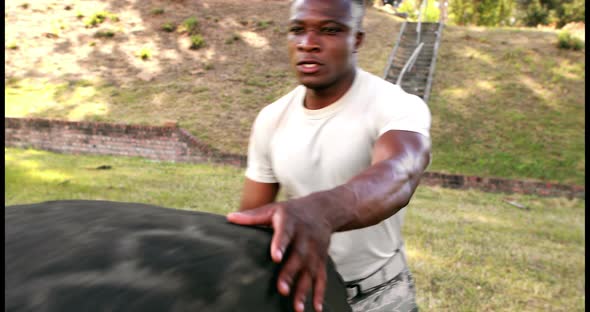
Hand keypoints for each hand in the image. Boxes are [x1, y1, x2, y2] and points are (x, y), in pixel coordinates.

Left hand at [227, 196, 333, 311]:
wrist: (323, 210)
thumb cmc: (293, 212)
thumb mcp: (273, 209)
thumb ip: (253, 216)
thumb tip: (230, 217)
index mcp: (290, 223)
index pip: (285, 233)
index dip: (280, 244)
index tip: (275, 257)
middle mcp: (305, 238)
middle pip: (298, 257)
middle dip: (290, 274)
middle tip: (281, 289)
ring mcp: (315, 250)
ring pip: (310, 271)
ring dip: (304, 289)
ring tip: (297, 307)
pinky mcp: (321, 260)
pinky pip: (321, 277)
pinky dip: (319, 293)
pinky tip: (315, 308)